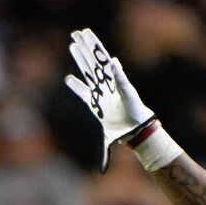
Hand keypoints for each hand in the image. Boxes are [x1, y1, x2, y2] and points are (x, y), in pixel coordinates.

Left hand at [64, 28, 153, 171]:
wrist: (137, 128)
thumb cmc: (124, 134)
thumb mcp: (110, 142)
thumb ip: (105, 155)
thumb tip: (103, 170)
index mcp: (97, 103)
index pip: (84, 92)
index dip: (75, 86)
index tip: (68, 79)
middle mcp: (102, 91)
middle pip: (87, 69)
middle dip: (80, 55)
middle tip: (72, 40)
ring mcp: (109, 84)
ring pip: (95, 62)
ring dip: (87, 48)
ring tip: (79, 34)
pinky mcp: (119, 83)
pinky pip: (109, 67)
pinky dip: (103, 57)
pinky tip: (96, 44)